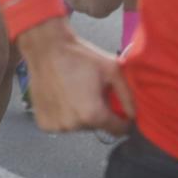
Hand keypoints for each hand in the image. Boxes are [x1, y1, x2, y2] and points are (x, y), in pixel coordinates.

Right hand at [18, 17, 132, 134]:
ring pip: (79, 126)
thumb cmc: (78, 56)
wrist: (47, 48)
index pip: (118, 129)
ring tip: (75, 92)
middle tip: (91, 92)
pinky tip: (62, 97)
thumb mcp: (112, 70)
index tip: (117, 108)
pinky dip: (64, 115)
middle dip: (98, 112)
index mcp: (92, 114)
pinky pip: (61, 125)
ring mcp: (57, 125)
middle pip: (97, 127)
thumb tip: (133, 114)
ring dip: (80, 114)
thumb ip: (128, 95)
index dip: (122, 119)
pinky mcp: (44, 122)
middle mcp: (73, 124)